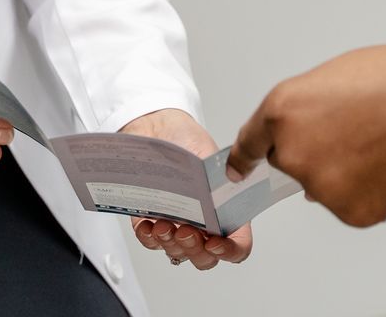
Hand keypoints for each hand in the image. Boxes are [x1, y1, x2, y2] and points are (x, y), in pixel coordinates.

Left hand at [120, 108, 254, 269]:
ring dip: (171, 243)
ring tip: (163, 224)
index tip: (214, 243)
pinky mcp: (151, 221)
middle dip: (195, 250)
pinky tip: (148, 226)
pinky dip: (149, 238)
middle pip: (205, 257)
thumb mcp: (209, 156)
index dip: (230, 250)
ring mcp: (177, 225)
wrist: (158, 128)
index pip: (238, 244)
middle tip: (186, 231)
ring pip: (178, 252)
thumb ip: (217, 180)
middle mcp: (203, 223)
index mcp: (226, 210)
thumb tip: (219, 194)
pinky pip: (151, 242)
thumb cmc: (188, 140)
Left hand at [227, 43, 385, 227]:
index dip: (244, 156)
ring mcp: (319, 186)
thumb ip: (308, 110)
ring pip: (324, 186)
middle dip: (314, 153)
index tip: (237, 169)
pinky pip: (350, 205)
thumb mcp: (336, 76)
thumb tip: (309, 137)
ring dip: (343, 174)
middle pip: (290, 163)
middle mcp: (292, 151)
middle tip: (354, 134)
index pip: (250, 141)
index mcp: (283, 108)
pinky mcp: (348, 212)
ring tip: (380, 146)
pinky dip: (367, 193)